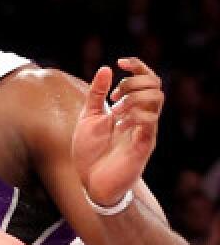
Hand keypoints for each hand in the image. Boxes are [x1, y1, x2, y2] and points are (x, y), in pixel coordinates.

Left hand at [72, 58, 162, 206]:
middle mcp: (142, 118)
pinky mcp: (143, 145)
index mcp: (130, 109)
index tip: (121, 62)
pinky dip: (135, 115)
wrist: (90, 182)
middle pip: (155, 85)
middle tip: (113, 96)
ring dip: (134, 98)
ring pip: (157, 100)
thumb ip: (96, 95)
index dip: (137, 66)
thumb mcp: (88, 118)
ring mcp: (145, 131)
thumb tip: (105, 68)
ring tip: (115, 111)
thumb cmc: (90, 152)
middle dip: (133, 82)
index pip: (146, 80)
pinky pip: (150, 122)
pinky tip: (119, 124)